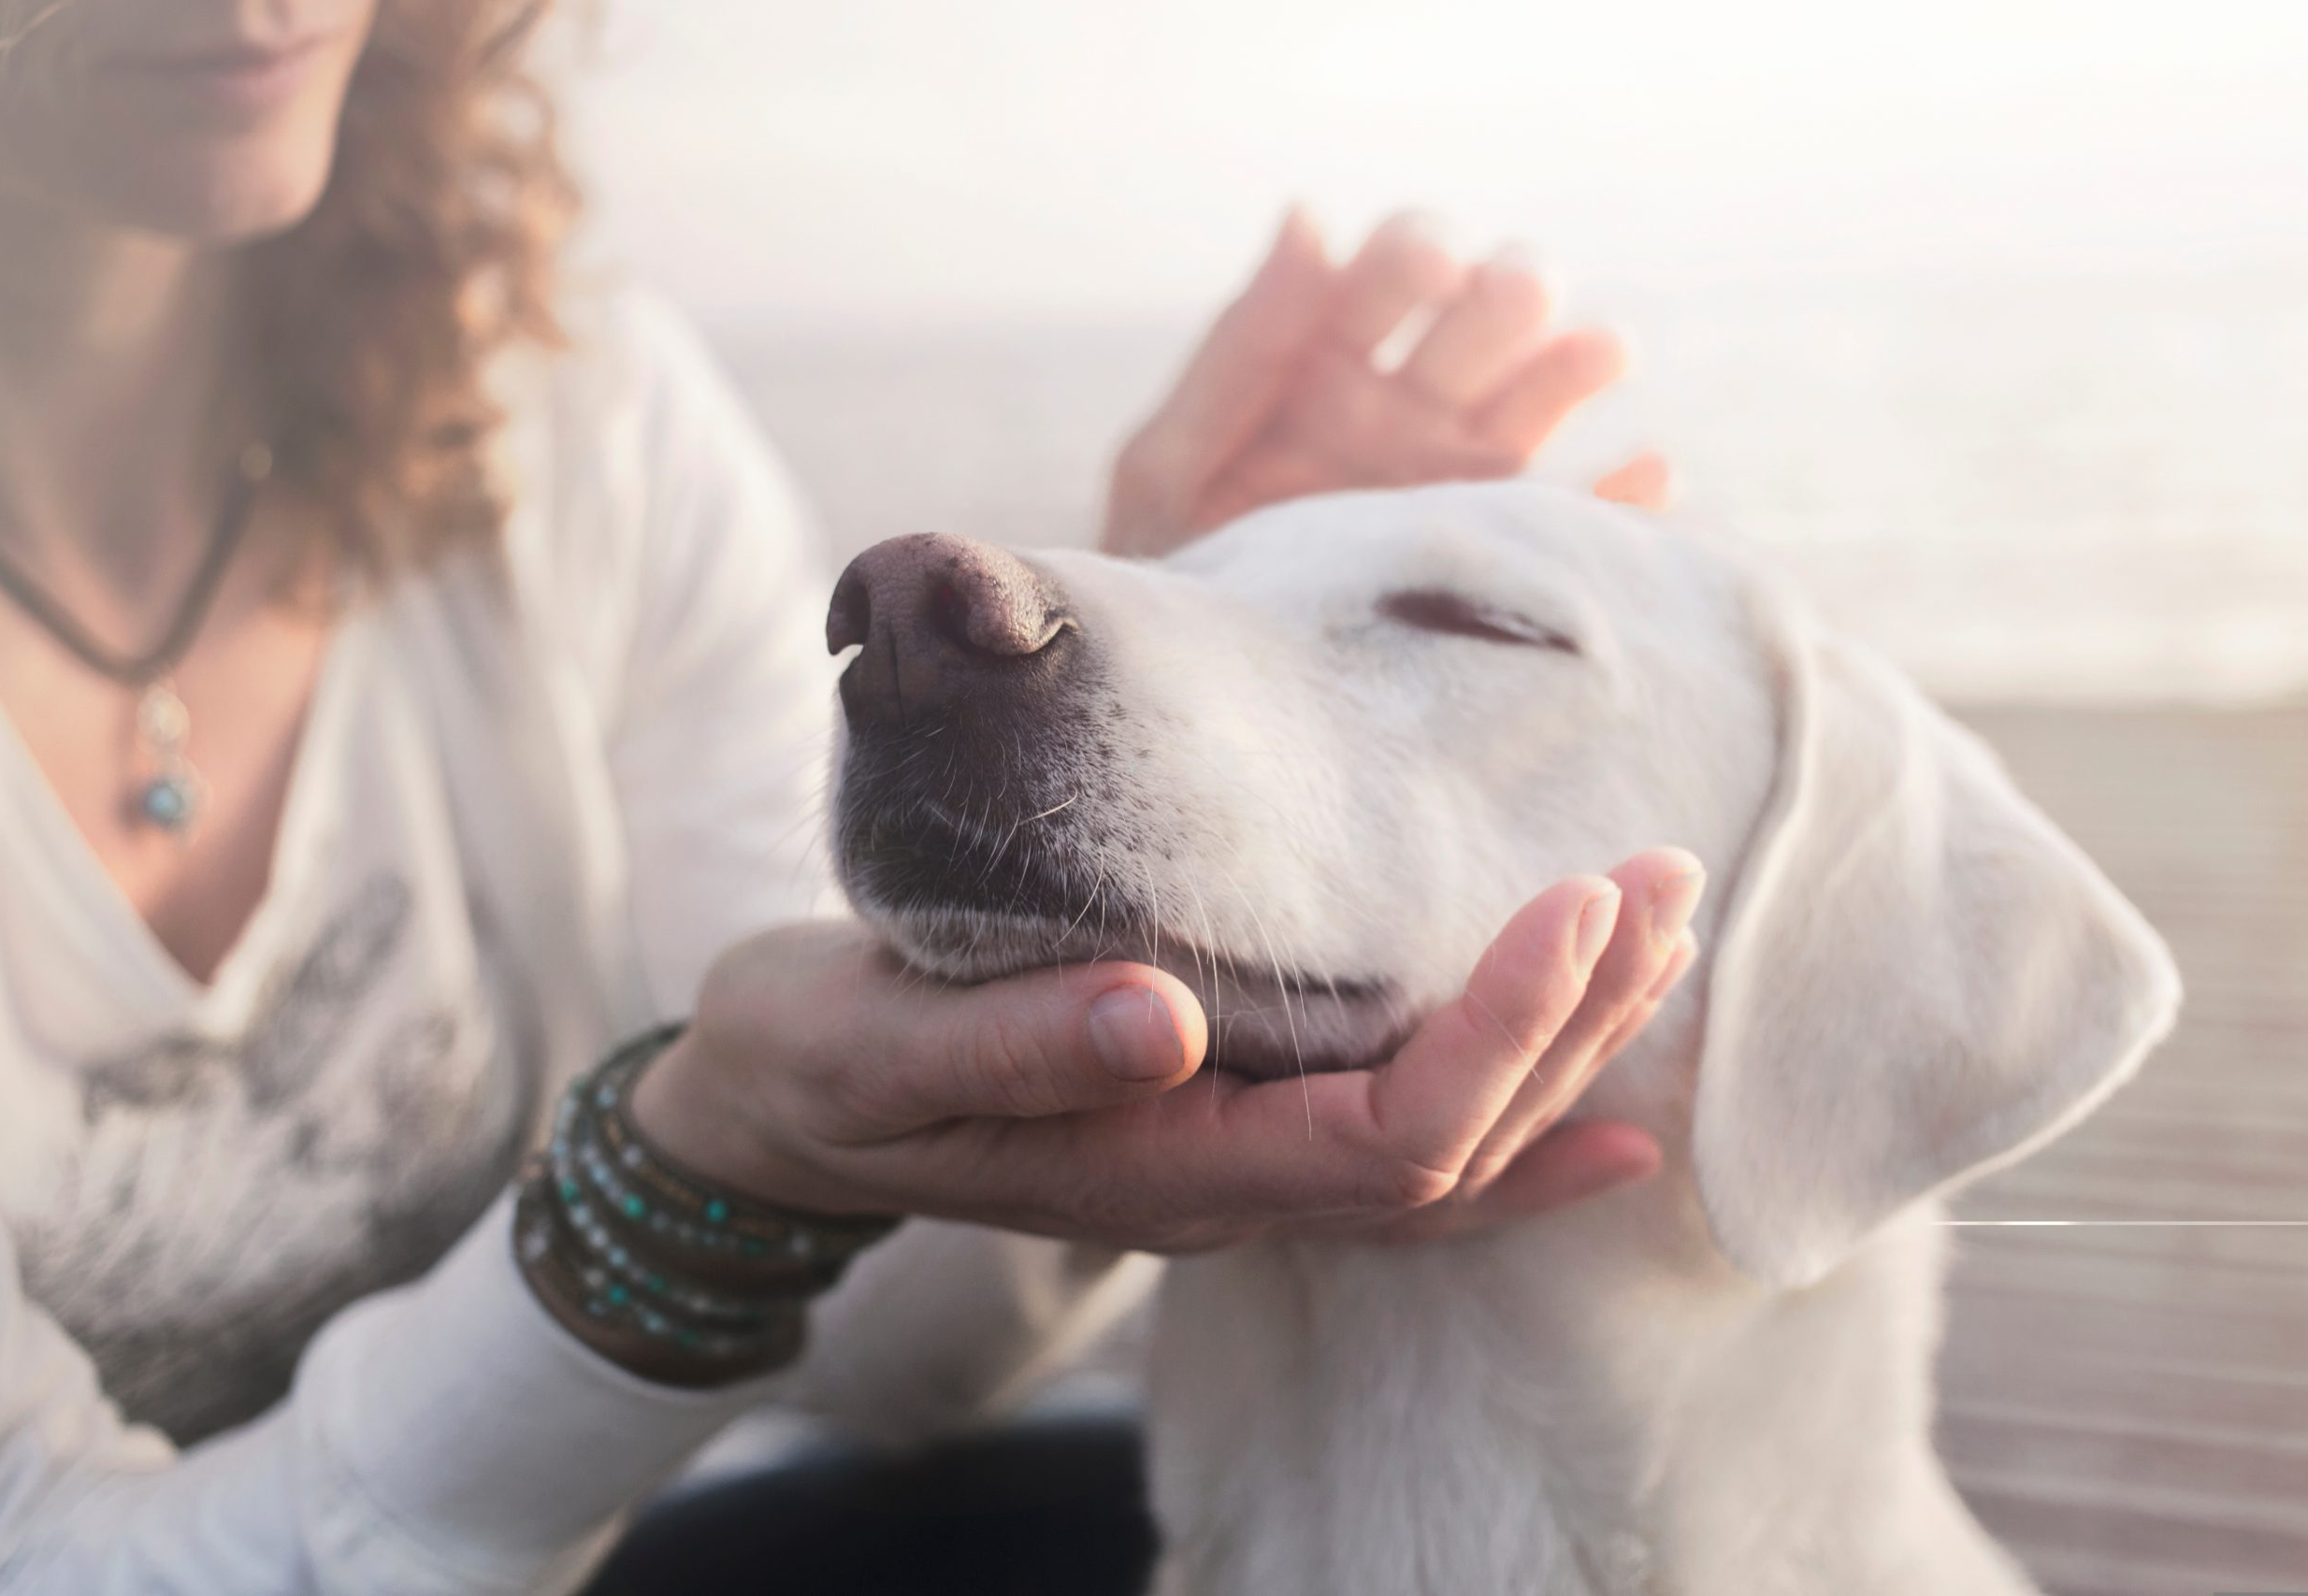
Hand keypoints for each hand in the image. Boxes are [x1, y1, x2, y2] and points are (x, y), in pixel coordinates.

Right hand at [628, 850, 1701, 1253]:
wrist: (775, 1103)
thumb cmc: (817, 1064)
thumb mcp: (875, 1046)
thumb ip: (1010, 1047)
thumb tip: (1159, 1019)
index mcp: (1160, 1171)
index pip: (1387, 1137)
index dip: (1500, 1035)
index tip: (1575, 904)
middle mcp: (1223, 1187)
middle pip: (1454, 1146)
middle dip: (1574, 1022)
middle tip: (1659, 881)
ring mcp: (1233, 1166)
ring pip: (1447, 1148)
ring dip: (1565, 1048)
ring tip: (1657, 937)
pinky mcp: (1227, 1121)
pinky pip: (1405, 1149)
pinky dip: (1515, 1118)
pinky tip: (1603, 1099)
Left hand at [1104, 210, 1671, 559]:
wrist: (1204, 703)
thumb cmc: (1172, 575)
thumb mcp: (1174, 462)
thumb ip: (1242, 346)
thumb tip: (1310, 214)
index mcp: (1330, 360)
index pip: (1400, 263)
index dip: (1422, 250)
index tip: (1427, 269)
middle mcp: (1411, 405)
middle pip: (1493, 309)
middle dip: (1510, 288)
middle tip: (1506, 303)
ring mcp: (1466, 478)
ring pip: (1552, 389)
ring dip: (1580, 358)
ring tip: (1596, 356)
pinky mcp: (1507, 556)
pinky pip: (1592, 519)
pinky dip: (1633, 496)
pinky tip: (1646, 476)